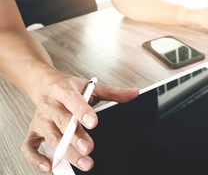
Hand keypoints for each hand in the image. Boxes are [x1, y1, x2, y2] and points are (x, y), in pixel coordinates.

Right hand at [20, 74, 138, 171]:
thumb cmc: (71, 88)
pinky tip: (50, 166)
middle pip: (62, 122)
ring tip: (83, 162)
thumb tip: (134, 93)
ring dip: (66, 152)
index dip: (82, 111)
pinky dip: (36, 158)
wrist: (46, 85)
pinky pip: (29, 147)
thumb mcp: (92, 86)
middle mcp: (50, 106)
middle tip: (89, 148)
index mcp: (64, 91)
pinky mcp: (33, 131)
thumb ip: (113, 92)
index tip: (93, 122)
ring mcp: (40, 120)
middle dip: (75, 137)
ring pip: (51, 138)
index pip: (73, 101)